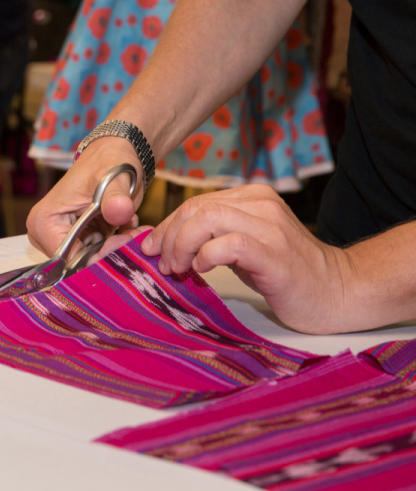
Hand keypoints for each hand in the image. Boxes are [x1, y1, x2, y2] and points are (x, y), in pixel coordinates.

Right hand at [27, 136, 143, 255]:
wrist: (116, 155)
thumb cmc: (109, 161)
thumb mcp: (114, 178)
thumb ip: (116, 197)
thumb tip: (118, 210)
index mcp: (44, 221)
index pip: (67, 258)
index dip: (98, 254)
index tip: (124, 238)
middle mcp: (46, 234)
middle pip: (78, 263)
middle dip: (110, 251)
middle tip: (132, 233)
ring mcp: (60, 238)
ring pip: (91, 261)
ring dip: (116, 247)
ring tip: (131, 225)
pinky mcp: (76, 240)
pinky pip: (98, 254)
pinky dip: (116, 244)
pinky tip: (127, 226)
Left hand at [140, 184, 350, 333]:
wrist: (337, 292)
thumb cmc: (284, 272)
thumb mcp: (242, 246)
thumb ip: (211, 236)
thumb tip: (164, 241)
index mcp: (251, 198)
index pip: (195, 202)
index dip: (167, 226)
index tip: (153, 249)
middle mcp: (260, 204)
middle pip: (196, 208)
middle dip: (169, 237)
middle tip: (165, 264)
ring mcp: (269, 226)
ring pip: (207, 219)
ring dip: (182, 245)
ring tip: (179, 269)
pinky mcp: (274, 253)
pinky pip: (228, 244)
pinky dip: (206, 256)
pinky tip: (202, 271)